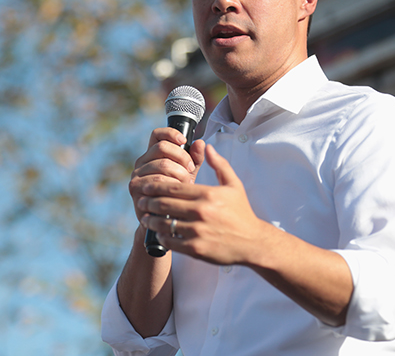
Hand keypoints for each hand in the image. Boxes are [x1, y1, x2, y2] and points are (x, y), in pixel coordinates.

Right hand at [128, 127, 205, 221]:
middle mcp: (142, 162)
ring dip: (178, 173)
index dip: (170, 134)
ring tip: (185, 184)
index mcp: (153, 155)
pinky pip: (156, 181)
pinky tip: (176, 192)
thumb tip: (200, 143)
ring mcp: (137, 174)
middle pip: (162, 147)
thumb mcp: (189, 174)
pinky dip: (170, 185)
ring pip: (161, 164)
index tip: (183, 140)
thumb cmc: (177, 195)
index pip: (157, 135)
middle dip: (181, 157)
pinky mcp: (135, 188)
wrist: (165, 220)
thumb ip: (195, 159)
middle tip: (190, 169)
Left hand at [138, 143, 266, 265]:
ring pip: (164, 223)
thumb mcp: (234, 185)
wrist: (253, 243)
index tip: (148, 186)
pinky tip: (159, 232)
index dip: (156, 186)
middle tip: (142, 200)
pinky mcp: (196, 248)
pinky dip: (161, 236)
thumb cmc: (242, 213)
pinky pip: (170, 240)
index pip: (173, 187)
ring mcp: (197, 231)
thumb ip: (219, 165)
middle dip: (149, 201)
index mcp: (207, 194)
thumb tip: (205, 146)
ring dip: (151, 219)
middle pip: (164, 203)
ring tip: (146, 217)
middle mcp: (201, 212)